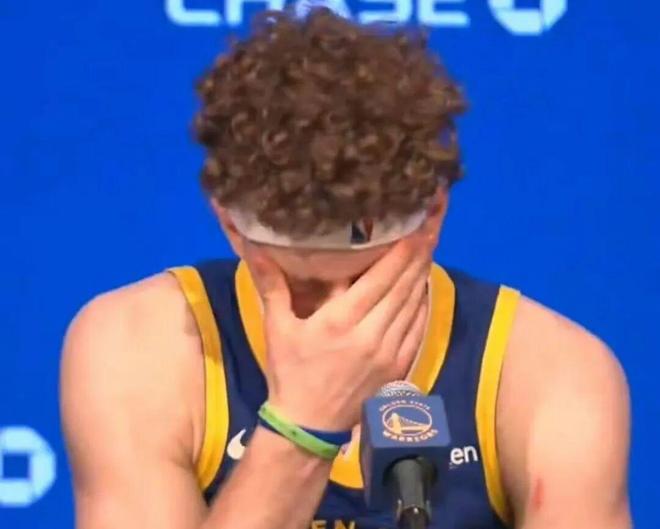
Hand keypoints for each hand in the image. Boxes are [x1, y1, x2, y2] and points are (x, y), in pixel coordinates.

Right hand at [244, 214, 438, 430]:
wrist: (308, 424)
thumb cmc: (290, 372)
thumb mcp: (276, 328)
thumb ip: (272, 285)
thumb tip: (256, 248)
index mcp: (340, 321)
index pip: (379, 279)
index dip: (400, 252)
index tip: (414, 228)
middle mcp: (371, 334)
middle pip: (402, 288)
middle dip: (417, 256)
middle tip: (429, 229)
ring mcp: (389, 353)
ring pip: (413, 306)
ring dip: (422, 277)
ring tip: (429, 250)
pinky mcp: (399, 367)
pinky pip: (418, 330)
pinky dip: (422, 306)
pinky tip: (423, 288)